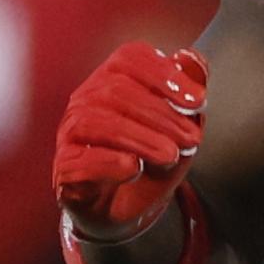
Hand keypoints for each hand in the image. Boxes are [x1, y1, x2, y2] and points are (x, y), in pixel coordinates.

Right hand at [53, 41, 205, 235]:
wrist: (130, 207)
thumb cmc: (153, 158)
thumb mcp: (181, 126)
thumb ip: (189, 91)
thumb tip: (191, 57)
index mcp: (112, 80)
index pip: (129, 58)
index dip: (164, 74)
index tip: (198, 101)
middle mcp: (86, 100)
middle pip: (115, 90)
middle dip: (160, 115)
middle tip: (192, 139)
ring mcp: (70, 134)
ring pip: (94, 121)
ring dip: (139, 137)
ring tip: (170, 155)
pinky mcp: (64, 169)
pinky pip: (77, 160)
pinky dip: (107, 162)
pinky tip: (134, 167)